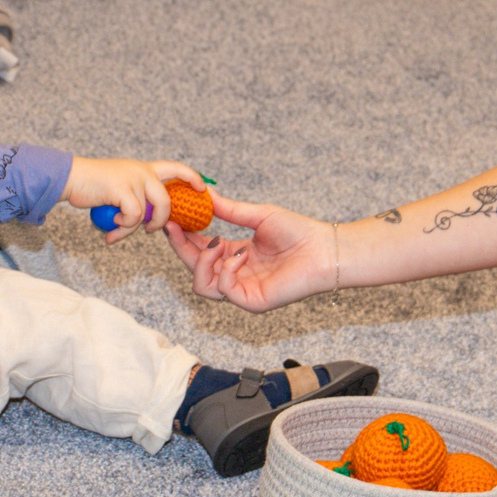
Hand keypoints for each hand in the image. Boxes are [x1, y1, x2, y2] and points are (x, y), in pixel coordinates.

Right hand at [64, 156, 202, 243]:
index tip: (203, 189)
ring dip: (133, 228)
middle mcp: (142, 171)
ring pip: (149, 212)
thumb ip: (135, 199)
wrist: (69, 178)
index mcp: (144, 169)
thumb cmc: (92, 186)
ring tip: (119, 230)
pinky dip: (123, 226)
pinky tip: (112, 223)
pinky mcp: (122, 188)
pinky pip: (134, 216)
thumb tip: (143, 222)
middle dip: (161, 221)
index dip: (192, 177)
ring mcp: (133, 178)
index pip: (176, 168)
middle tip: (149, 231)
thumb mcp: (119, 188)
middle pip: (167, 200)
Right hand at [165, 192, 340, 312]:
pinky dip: (226, 271)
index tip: (171, 218)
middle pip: (195, 269)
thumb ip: (229, 209)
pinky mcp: (252, 302)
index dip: (183, 236)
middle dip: (181, 249)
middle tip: (174, 227)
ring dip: (202, 262)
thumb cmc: (298, 232)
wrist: (324, 249)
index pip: (201, 250)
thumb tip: (204, 194)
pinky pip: (224, 291)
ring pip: (202, 285)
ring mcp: (243, 290)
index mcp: (236, 256)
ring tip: (217, 243)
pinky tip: (239, 255)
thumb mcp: (257, 215)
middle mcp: (236, 275)